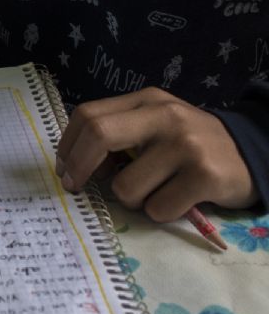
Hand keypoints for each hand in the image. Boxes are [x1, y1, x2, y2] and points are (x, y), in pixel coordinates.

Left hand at [56, 87, 257, 220]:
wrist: (253, 153)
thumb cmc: (190, 144)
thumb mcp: (155, 126)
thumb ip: (117, 134)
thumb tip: (72, 165)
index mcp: (146, 100)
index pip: (88, 115)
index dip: (68, 146)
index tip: (64, 169)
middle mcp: (165, 116)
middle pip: (99, 135)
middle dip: (78, 167)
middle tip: (76, 187)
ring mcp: (186, 144)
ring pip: (126, 187)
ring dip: (132, 200)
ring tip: (155, 191)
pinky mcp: (205, 176)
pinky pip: (157, 209)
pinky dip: (160, 213)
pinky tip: (179, 200)